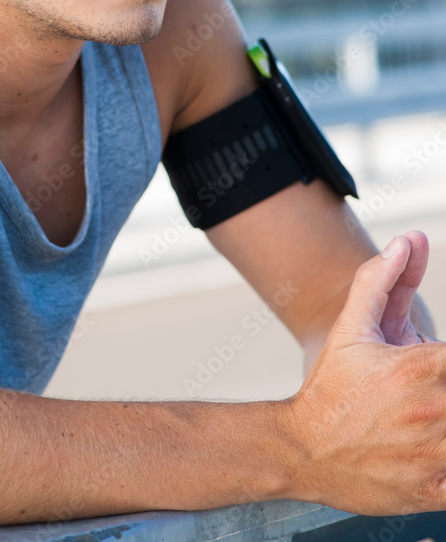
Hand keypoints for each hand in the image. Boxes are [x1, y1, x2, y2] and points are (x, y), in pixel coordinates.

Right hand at [285, 230, 445, 515]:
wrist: (303, 449)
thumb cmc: (332, 386)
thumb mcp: (352, 327)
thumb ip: (380, 280)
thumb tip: (405, 241)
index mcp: (421, 367)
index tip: (440, 363)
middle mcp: (433, 411)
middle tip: (433, 387)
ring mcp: (435, 456)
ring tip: (434, 414)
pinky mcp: (434, 492)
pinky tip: (435, 445)